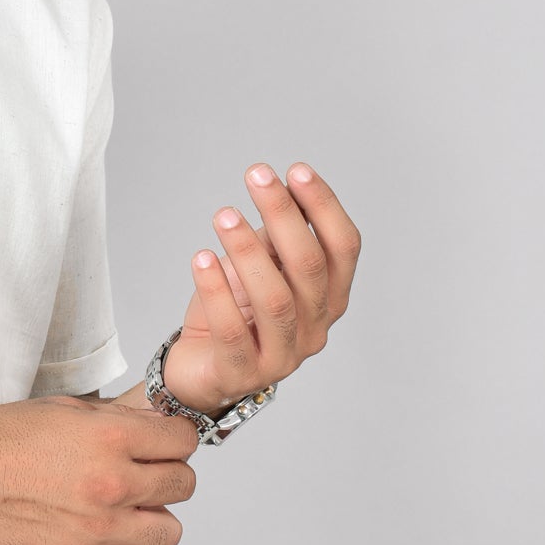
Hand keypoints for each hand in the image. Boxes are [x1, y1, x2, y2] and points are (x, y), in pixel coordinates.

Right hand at [0, 398, 199, 544]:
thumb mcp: (61, 408)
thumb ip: (113, 417)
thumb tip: (152, 425)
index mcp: (110, 436)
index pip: (184, 440)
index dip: (173, 441)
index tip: (160, 446)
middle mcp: (113, 482)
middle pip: (184, 485)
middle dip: (165, 477)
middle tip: (139, 477)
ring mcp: (100, 527)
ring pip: (170, 533)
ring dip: (151, 520)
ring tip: (122, 513)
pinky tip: (105, 543)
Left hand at [159, 163, 361, 416]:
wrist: (200, 370)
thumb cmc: (235, 313)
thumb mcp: (259, 268)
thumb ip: (275, 238)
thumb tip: (283, 187)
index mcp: (329, 298)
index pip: (343, 248)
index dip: (324, 207)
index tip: (296, 170)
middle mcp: (315, 328)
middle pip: (309, 266)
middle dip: (284, 215)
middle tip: (256, 176)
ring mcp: (283, 356)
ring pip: (274, 299)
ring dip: (248, 250)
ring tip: (224, 215)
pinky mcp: (242, 374)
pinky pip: (232, 331)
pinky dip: (215, 291)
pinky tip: (200, 259)